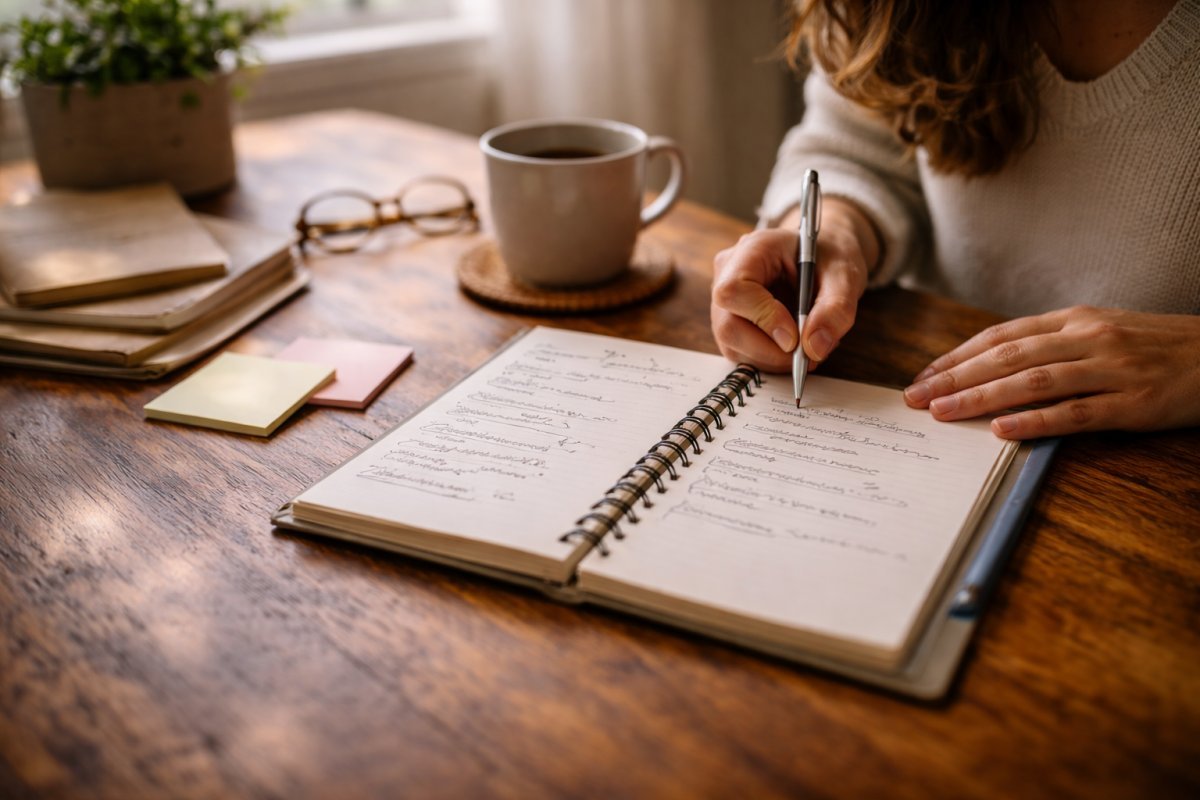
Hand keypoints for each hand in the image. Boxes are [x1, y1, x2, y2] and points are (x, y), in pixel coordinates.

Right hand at [710, 198, 880, 371]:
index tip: (795, 336)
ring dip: (773, 358)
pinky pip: (741, 353)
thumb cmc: (830, 256)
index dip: (762, 318)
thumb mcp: (846, 275)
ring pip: (733, 346)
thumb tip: (815, 348)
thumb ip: (836, 309)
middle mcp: (728, 274)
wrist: (824, 256)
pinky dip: (771, 359)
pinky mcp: (731, 323)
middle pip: (728, 326)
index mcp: (753, 250)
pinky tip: (794, 345)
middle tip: (808, 353)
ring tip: (808, 343)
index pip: (734, 291)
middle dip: (771, 350)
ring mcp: (725, 301)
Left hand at [903, 306, 1199, 438]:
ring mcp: (1111, 369)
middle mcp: (1087, 338)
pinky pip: (1074, 413)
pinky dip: (1034, 421)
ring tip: (943, 412)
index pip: (1001, 336)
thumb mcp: (1102, 332)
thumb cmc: (1156, 348)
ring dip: (981, 397)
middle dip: (955, 377)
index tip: (924, 374)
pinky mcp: (1132, 402)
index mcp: (1075, 320)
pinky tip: (1000, 430)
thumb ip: (1053, 345)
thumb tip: (994, 366)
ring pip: (1033, 382)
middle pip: (1007, 357)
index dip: (958, 356)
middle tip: (915, 397)